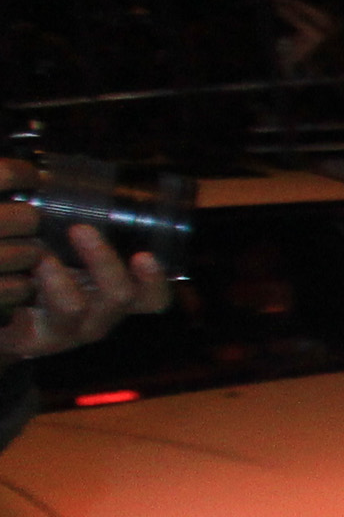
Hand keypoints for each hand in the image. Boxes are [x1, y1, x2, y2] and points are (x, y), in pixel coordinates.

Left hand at [0, 169, 172, 362]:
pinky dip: (28, 289)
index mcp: (117, 296)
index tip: (145, 255)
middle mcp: (101, 317)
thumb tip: (76, 175)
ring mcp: (70, 332)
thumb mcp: (66, 255)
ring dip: (59, 277)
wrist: (1, 318)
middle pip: (122, 297)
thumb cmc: (39, 277)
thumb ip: (80, 229)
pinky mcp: (37, 341)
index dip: (155, 279)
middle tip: (81, 229)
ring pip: (77, 308)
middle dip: (104, 261)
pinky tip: (19, 270)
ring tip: (38, 255)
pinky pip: (34, 319)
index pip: (153, 296)